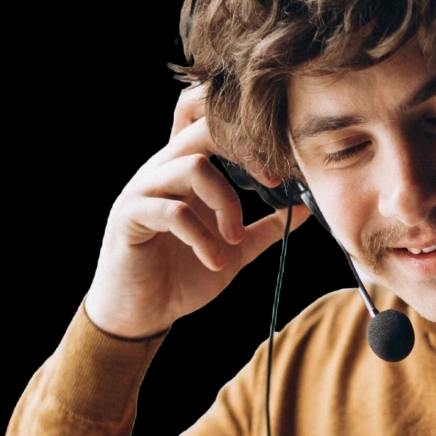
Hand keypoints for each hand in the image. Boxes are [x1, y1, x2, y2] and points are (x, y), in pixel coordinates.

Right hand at [84, 86, 310, 338]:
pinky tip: (214, 261)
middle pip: (204, 127)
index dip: (251, 134)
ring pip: (193, 167)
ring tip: (234, 239)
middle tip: (271, 185)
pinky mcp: (130, 217)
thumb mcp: (235, 249)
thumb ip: (266, 226)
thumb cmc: (182, 276)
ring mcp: (144, 190)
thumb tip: (304, 207)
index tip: (280, 173)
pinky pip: (172, 212)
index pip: (213, 121)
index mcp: (187, 169)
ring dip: (226, 203)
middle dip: (245, 150)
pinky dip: (202, 237)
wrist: (141, 313)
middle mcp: (163, 169)